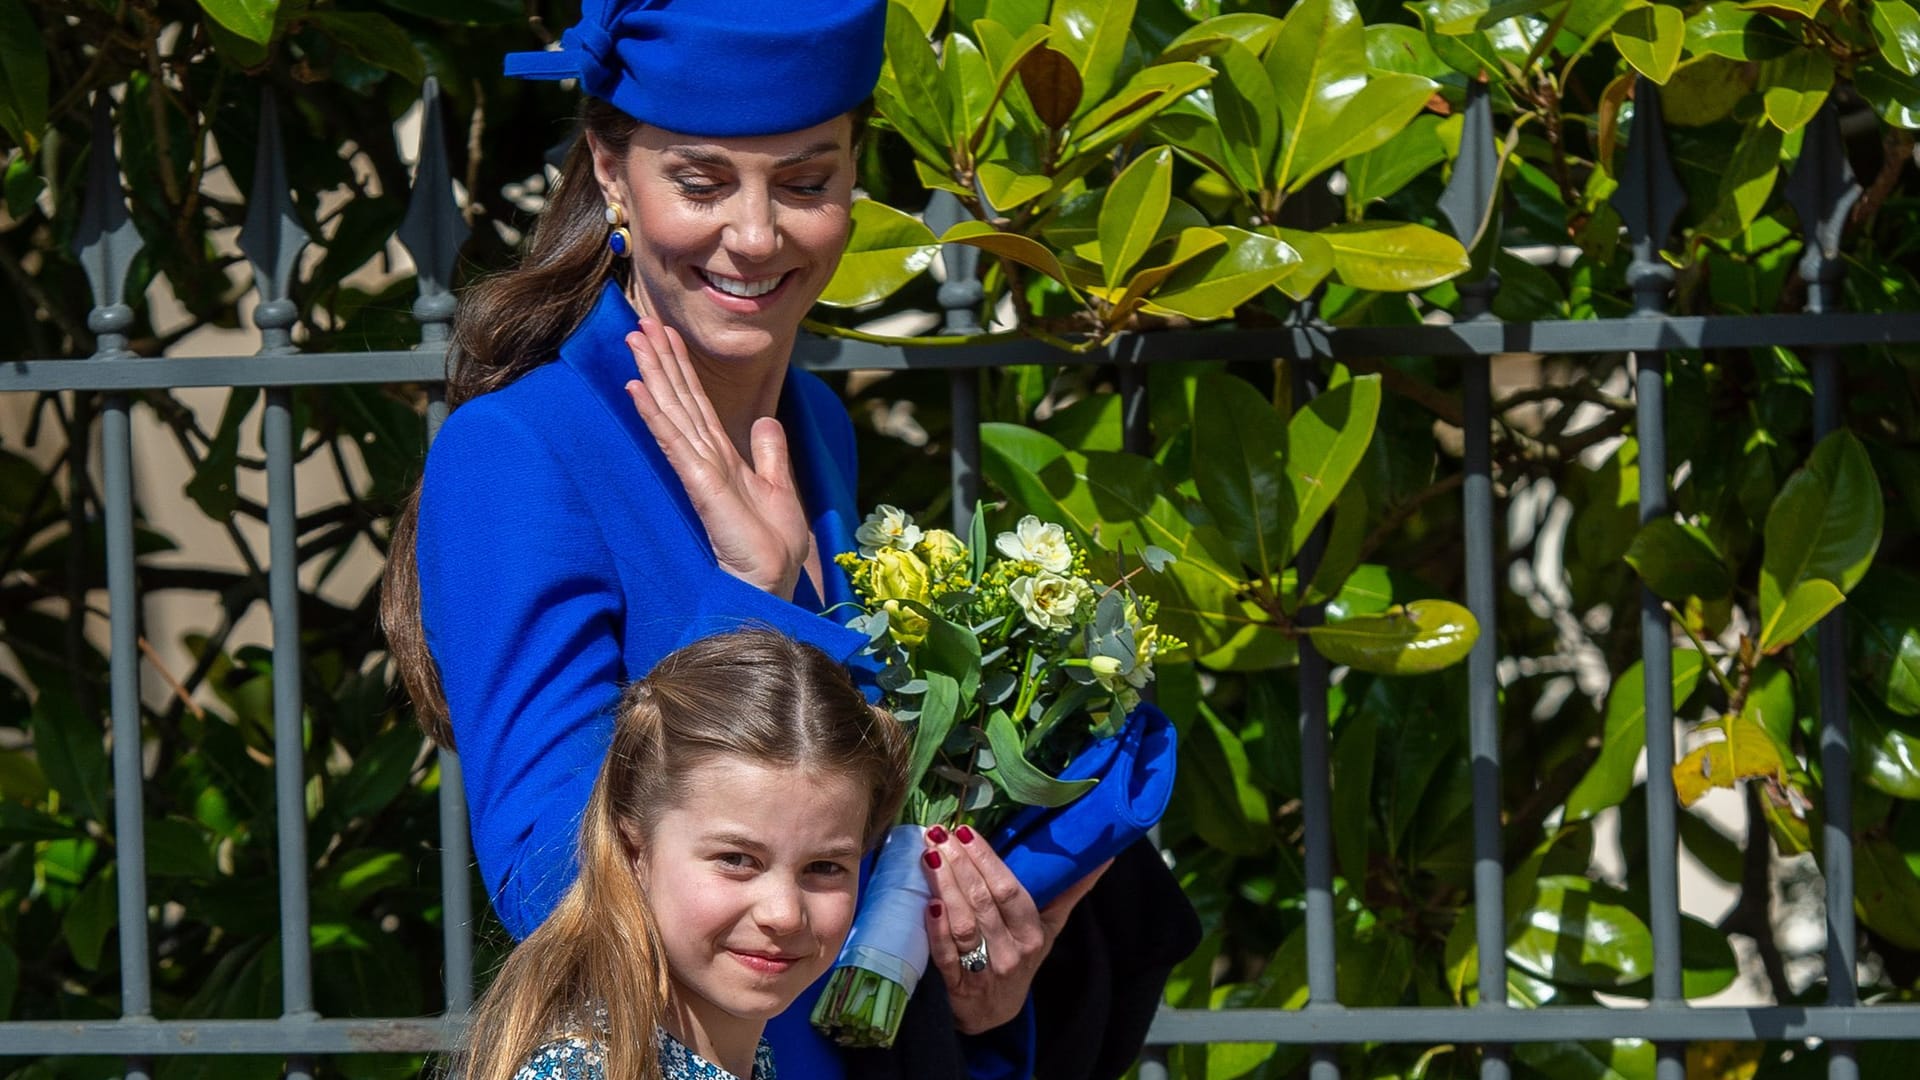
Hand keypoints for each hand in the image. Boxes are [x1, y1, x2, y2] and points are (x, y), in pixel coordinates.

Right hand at [624, 317, 810, 599]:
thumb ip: (769, 454)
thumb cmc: (772, 545)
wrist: (773, 581)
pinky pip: (673, 441)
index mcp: (722, 457)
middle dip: (661, 360)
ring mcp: (699, 470)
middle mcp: (705, 458)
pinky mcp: (699, 484)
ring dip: (653, 374)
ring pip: (672, 411)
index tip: (667, 334)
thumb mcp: (778, 487)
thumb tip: (768, 422)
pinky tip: (638, 388)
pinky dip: (655, 414)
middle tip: (640, 322)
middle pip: (679, 399)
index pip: (697, 404)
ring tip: (634, 340)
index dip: (681, 368)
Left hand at [920, 824, 1110, 1034]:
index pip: (1010, 890)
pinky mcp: (957, 987)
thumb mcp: (1050, 926)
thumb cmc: (1022, 957)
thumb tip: (1104, 856)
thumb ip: (1071, 889)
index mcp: (1033, 933)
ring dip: (944, 887)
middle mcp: (1012, 952)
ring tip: (928, 856)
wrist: (994, 1012)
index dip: (987, 860)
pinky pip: (946, 956)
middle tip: (939, 834)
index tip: (966, 831)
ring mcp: (984, 972)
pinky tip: (928, 904)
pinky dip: (936, 930)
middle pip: (983, 902)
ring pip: (963, 924)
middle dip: (960, 864)